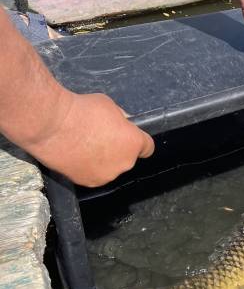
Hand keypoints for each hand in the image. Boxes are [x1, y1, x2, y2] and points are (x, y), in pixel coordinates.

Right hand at [26, 91, 154, 187]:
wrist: (50, 124)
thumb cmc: (81, 110)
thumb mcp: (109, 106)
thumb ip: (120, 119)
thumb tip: (121, 124)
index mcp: (134, 143)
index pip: (147, 148)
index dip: (137, 142)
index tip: (128, 138)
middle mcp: (125, 163)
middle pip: (126, 158)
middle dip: (117, 149)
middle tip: (98, 138)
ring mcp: (106, 175)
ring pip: (109, 168)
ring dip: (102, 160)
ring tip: (83, 146)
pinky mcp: (88, 182)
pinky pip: (92, 174)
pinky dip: (86, 167)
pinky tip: (74, 155)